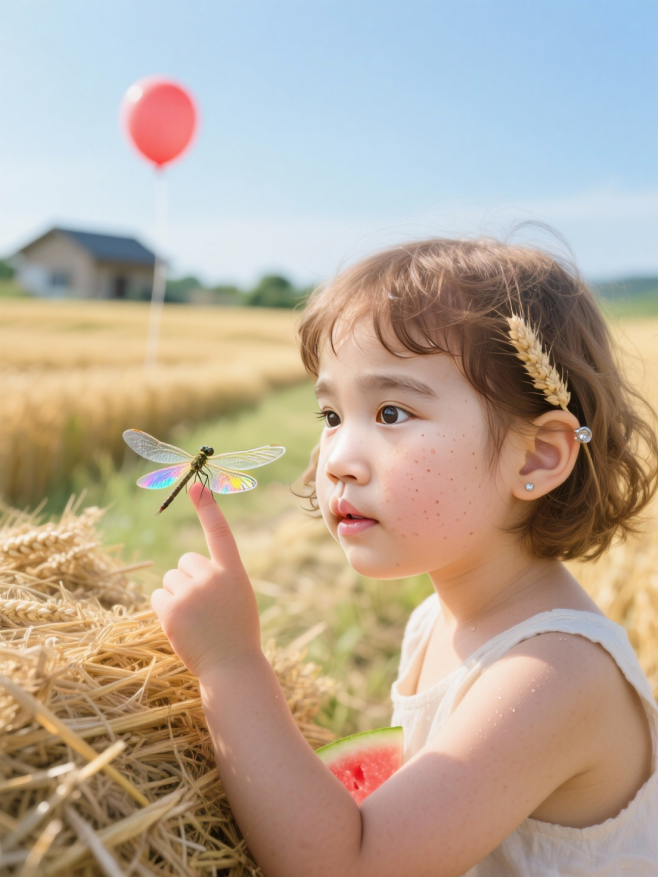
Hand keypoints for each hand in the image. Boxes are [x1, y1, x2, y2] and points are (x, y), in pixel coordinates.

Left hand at [150, 482, 262, 677]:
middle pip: (185, 562)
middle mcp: (212, 577)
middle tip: (203, 608)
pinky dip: (164, 609)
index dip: (208, 508)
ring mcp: (191, 593)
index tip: (197, 487)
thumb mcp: (237, 597)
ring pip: (169, 579)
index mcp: (233, 572)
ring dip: (176, 596)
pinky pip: (158, 595)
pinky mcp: (171, 609)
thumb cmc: (236, 633)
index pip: (220, 533)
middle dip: (188, 580)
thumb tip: (185, 567)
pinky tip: (181, 626)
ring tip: (195, 620)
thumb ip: (218, 577)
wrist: (231, 667)